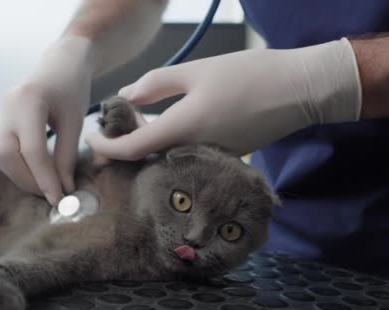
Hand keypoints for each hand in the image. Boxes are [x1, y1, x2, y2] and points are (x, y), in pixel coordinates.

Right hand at [0, 36, 92, 204]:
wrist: (60, 62)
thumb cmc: (72, 87)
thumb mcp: (74, 121)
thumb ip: (67, 155)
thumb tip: (64, 188)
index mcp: (27, 102)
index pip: (32, 150)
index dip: (45, 178)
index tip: (59, 198)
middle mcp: (6, 108)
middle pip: (5, 155)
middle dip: (27, 180)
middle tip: (50, 194)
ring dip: (18, 175)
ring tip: (42, 184)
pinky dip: (11, 165)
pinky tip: (31, 171)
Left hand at [86, 38, 360, 159]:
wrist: (300, 91)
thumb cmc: (249, 75)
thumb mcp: (197, 71)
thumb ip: (157, 84)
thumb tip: (126, 96)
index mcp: (183, 129)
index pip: (132, 150)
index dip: (105, 148)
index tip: (89, 141)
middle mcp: (193, 153)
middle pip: (146, 159)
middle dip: (121, 149)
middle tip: (106, 132)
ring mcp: (209, 159)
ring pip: (165, 159)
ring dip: (144, 147)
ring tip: (131, 125)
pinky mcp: (222, 157)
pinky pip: (184, 157)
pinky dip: (167, 146)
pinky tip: (162, 127)